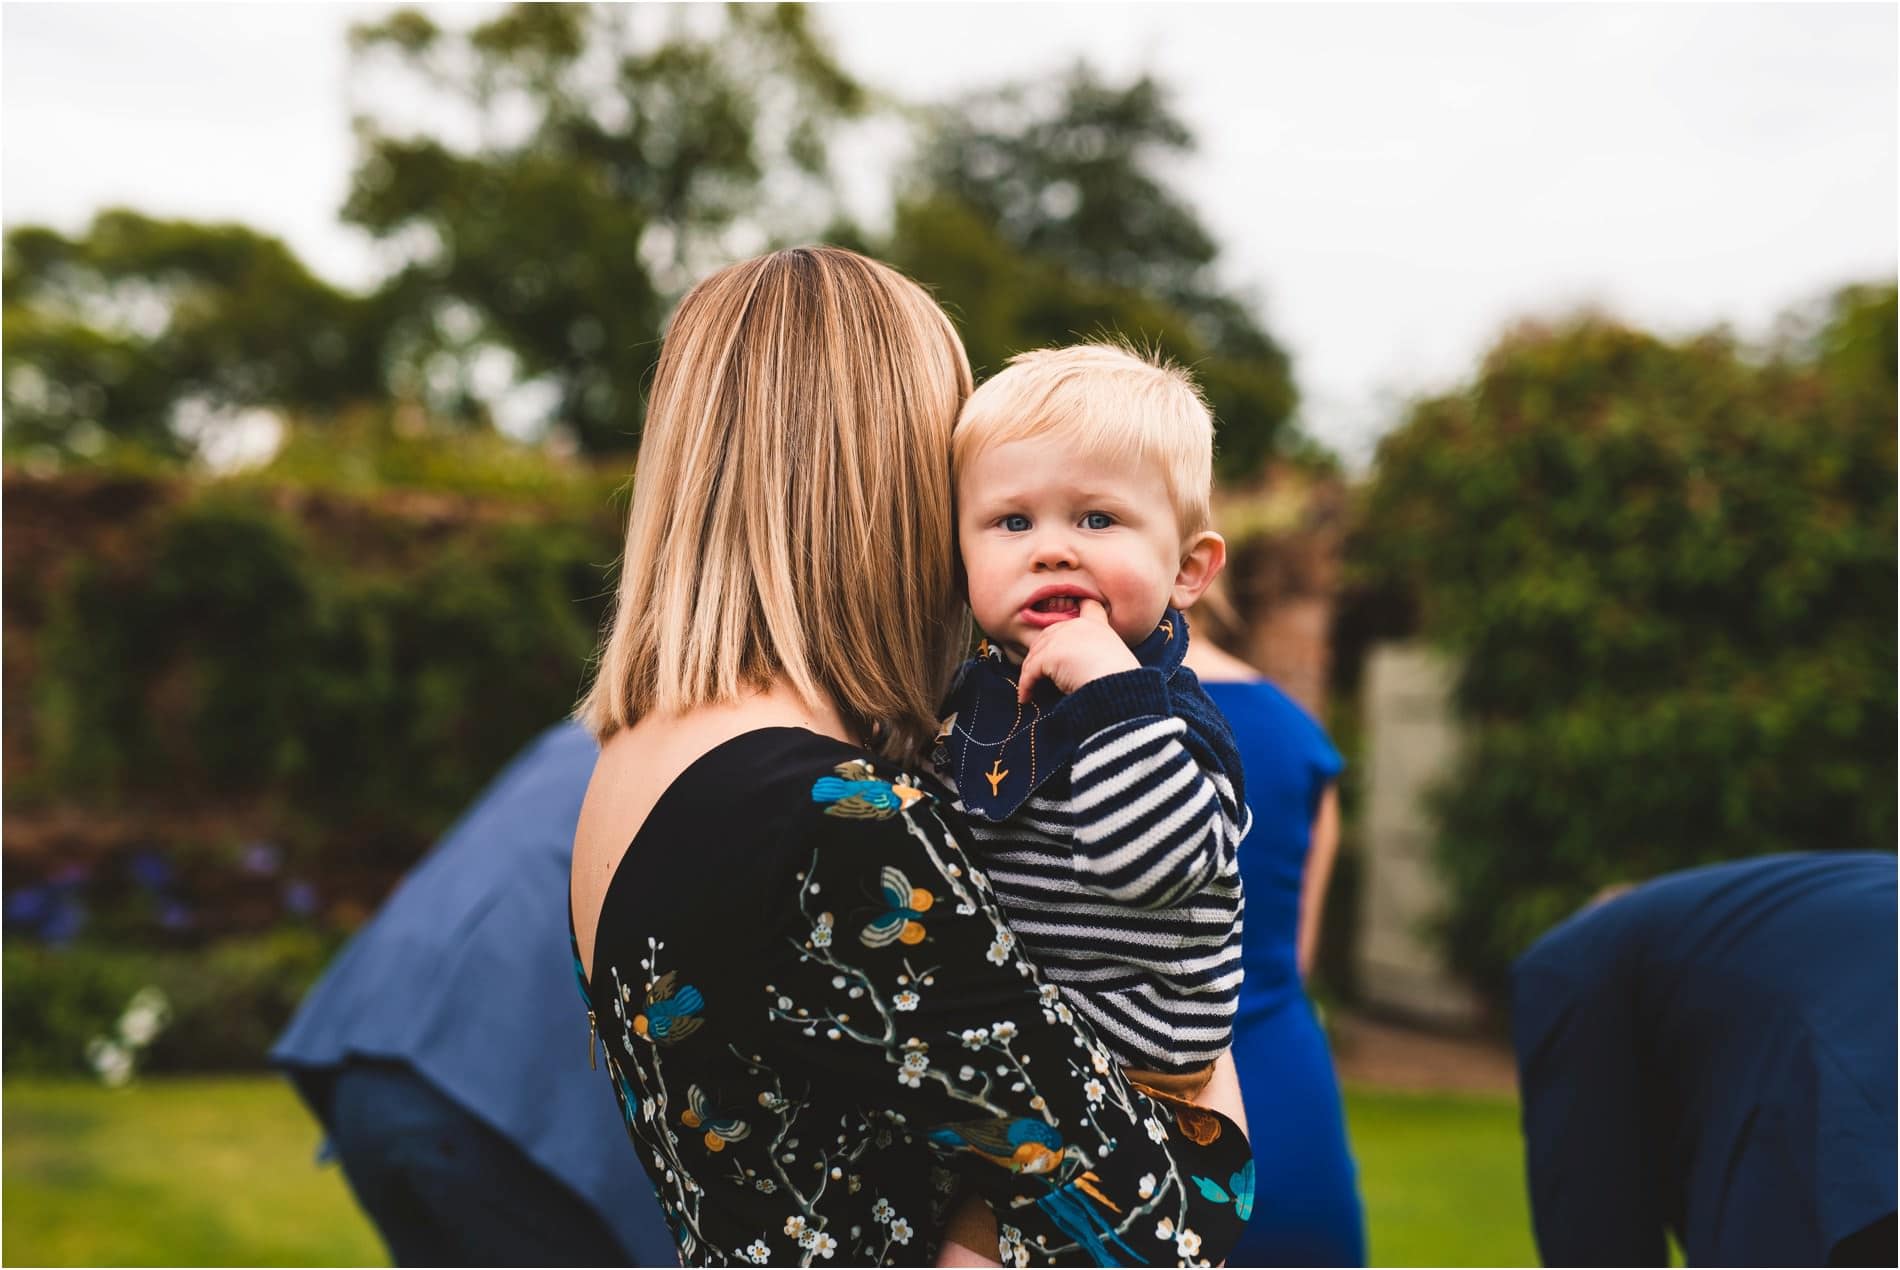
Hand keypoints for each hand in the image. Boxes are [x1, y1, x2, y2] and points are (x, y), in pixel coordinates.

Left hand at [1017, 599, 1138, 701]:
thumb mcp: (1110, 660)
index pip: (1088, 606)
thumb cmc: (1118, 682)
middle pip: (1049, 634)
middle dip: (1039, 653)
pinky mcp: (1049, 654)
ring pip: (1036, 655)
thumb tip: (1070, 671)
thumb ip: (1092, 655)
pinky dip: (1025, 686)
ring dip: (1030, 674)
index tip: (1073, 605)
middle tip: (1034, 673)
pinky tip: (1025, 698)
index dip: (1079, 605)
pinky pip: (1030, 672)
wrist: (1117, 687)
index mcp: (1097, 626)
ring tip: (1028, 691)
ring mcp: (1062, 638)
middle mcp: (1078, 626)